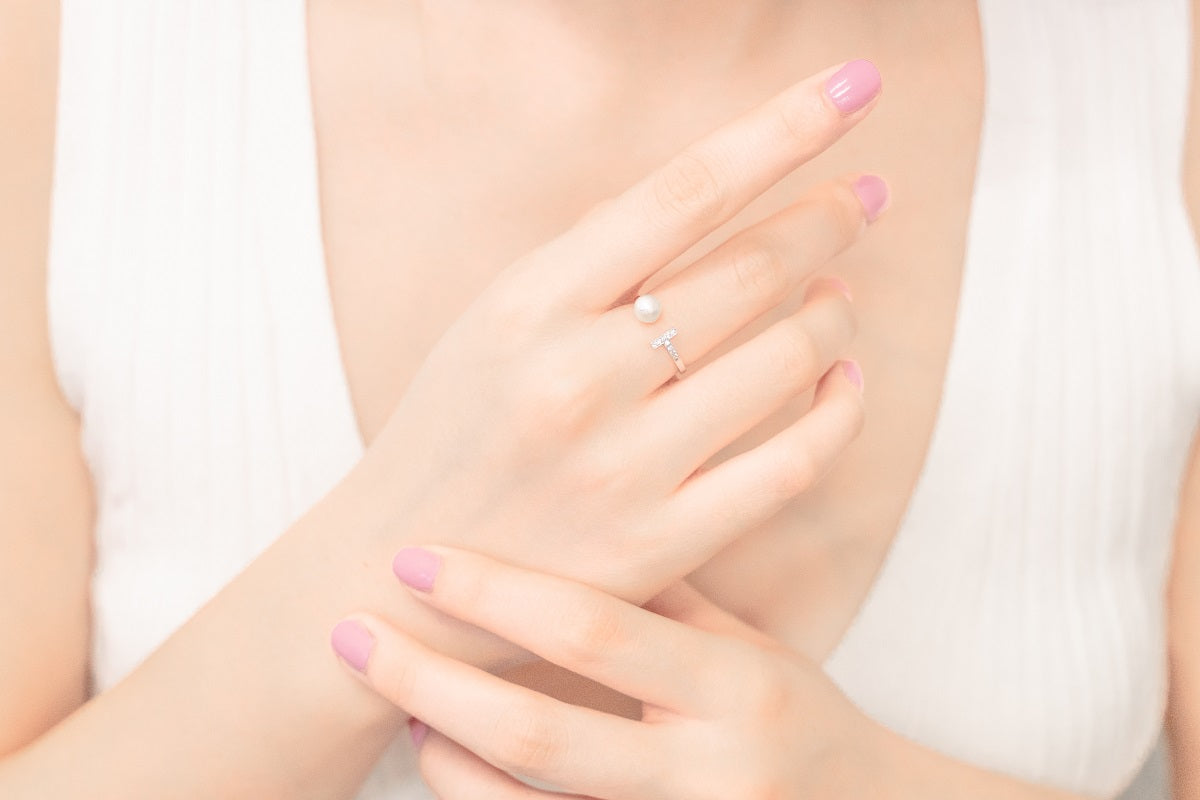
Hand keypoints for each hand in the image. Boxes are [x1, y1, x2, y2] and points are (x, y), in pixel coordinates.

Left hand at [333, 546, 881, 798]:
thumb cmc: (799, 720)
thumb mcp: (749, 649)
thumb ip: (663, 593)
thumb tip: (561, 517)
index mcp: (737, 688)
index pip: (597, 632)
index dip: (497, 592)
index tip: (417, 557)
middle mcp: (708, 774)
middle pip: (539, 733)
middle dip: (430, 681)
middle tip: (351, 634)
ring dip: (444, 752)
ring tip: (394, 702)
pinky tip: (439, 758)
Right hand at [352, 59, 881, 606]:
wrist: (393, 573)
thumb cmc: (453, 430)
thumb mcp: (493, 320)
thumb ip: (593, 261)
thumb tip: (717, 195)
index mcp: (530, 303)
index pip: (687, 191)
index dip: (785, 128)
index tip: (856, 84)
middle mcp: (578, 378)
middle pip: (751, 269)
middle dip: (829, 218)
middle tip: (864, 196)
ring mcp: (625, 468)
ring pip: (786, 358)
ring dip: (837, 311)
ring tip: (841, 293)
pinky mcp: (661, 544)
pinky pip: (793, 466)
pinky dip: (840, 410)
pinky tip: (845, 380)